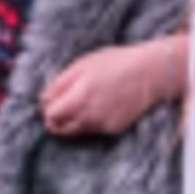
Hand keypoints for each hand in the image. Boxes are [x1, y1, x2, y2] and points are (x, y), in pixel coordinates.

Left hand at [43, 39, 177, 138]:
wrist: (151, 73)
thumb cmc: (117, 62)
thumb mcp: (83, 64)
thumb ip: (60, 82)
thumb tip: (43, 98)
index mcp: (79, 97)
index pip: (50, 114)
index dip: (46, 108)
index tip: (49, 102)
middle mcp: (89, 115)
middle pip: (60, 128)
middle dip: (55, 119)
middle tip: (60, 107)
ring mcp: (102, 124)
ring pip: (76, 130)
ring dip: (72, 120)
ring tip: (82, 103)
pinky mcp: (113, 129)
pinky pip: (93, 129)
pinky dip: (90, 121)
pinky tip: (100, 105)